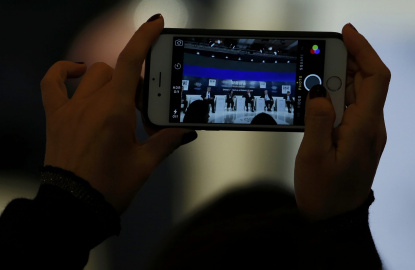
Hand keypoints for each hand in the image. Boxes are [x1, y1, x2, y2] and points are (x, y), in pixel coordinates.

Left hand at [40, 14, 196, 212]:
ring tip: (119, 102)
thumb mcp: (144, 164)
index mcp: (116, 112)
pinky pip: (52, 82)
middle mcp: (92, 103)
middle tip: (144, 109)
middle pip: (118, 72)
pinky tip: (76, 72)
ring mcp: (71, 108)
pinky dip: (63, 72)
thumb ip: (167, 141)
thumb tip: (187, 130)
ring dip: (111, 80)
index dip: (144, 38)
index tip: (155, 23)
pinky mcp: (56, 116)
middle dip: (137, 83)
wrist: (74, 207)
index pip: (131, 62)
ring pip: (94, 74)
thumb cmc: (110, 187)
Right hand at [294, 24, 389, 219]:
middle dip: (347, 58)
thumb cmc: (324, 192)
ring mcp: (365, 131)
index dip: (364, 50)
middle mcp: (370, 126)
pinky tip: (320, 93)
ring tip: (316, 68)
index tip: (346, 33)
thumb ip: (318, 121)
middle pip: (367, 80)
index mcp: (364, 128)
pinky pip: (350, 106)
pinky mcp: (356, 136)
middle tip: (321, 51)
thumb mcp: (314, 157)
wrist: (334, 218)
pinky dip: (337, 92)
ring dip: (340, 75)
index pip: (375, 78)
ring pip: (358, 92)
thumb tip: (318, 91)